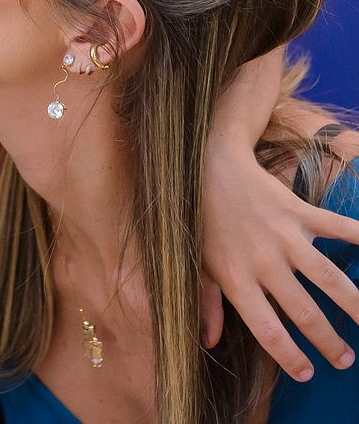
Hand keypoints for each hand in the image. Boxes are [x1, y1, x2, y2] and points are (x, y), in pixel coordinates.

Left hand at [202, 142, 358, 380]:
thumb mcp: (196, 264)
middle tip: (345, 360)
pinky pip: (340, 229)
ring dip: (356, 307)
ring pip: (331, 280)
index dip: (289, 356)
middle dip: (329, 341)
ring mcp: (285, 237)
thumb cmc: (199, 220)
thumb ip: (207, 304)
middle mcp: (264, 262)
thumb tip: (209, 342)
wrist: (208, 167)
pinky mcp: (301, 213)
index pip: (267, 329)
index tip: (307, 373)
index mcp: (236, 279)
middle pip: (305, 312)